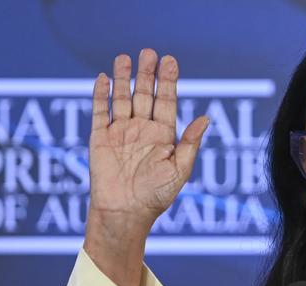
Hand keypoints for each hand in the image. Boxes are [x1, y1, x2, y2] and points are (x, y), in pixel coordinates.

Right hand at [84, 49, 207, 285]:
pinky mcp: (101, 140)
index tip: (170, 60)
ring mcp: (121, 133)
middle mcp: (143, 130)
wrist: (125, 214)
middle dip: (147, 74)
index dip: (168, 81)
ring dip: (123, 78)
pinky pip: (100, 113)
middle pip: (145, 95)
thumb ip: (190, 143)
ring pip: (122, 99)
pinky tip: (103, 78)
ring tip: (125, 57)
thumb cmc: (156, 197)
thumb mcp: (179, 170)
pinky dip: (100, 96)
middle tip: (149, 52)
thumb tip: (205, 118)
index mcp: (164, 136)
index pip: (166, 101)